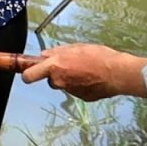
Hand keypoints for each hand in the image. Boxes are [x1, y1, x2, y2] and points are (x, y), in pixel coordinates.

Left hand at [21, 43, 146, 100]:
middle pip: (51, 80)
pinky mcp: (82, 98)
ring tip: (86, 70)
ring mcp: (71, 91)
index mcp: (54, 67)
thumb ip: (57, 52)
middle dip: (57, 74)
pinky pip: (77, 90)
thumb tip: (44, 55)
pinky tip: (93, 78)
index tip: (28, 72)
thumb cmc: (98, 56)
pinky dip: (82, 85)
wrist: (119, 73)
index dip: (27, 74)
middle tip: (71, 66)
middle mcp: (59, 81)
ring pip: (65, 84)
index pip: (29, 76)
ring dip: (70, 79)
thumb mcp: (75, 47)